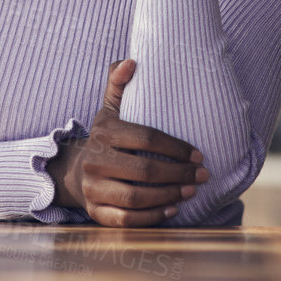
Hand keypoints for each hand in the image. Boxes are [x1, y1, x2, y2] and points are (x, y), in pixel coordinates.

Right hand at [46, 59, 208, 226]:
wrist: (77, 172)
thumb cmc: (105, 138)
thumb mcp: (109, 109)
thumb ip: (118, 83)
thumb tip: (131, 61)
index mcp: (103, 132)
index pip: (146, 139)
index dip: (176, 148)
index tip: (198, 154)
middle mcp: (94, 161)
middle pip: (144, 171)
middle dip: (179, 174)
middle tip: (202, 175)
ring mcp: (93, 189)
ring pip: (137, 198)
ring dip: (169, 195)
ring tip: (191, 190)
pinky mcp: (96, 212)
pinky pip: (127, 219)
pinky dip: (153, 216)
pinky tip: (173, 208)